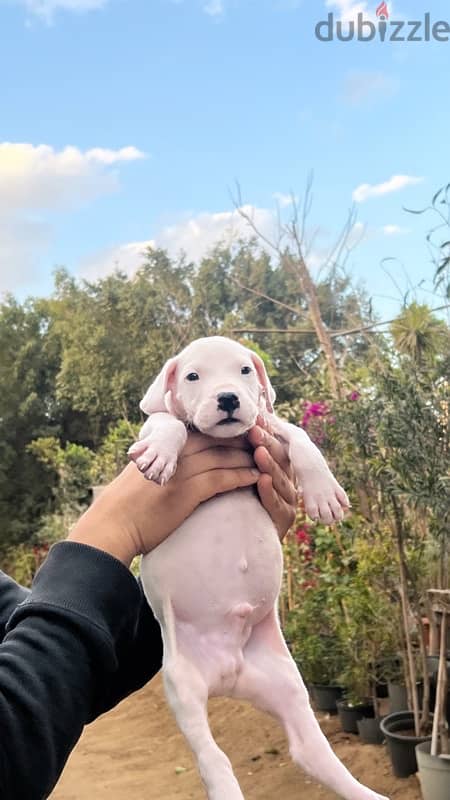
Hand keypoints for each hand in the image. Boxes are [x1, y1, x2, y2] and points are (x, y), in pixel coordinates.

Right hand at [68, 434, 258, 564]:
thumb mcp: (144, 469)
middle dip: (244, 439)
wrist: (113, 525)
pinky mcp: (187, 491)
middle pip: (218, 438)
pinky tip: (257, 477)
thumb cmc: (127, 502)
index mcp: (165, 443)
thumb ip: (164, 458)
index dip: (227, 429)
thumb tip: (179, 455)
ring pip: (225, 456)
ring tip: (267, 458)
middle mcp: (175, 451)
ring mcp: (182, 470)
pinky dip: (243, 476)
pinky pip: (223, 479)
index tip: (246, 429)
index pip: (203, 429)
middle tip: (265, 440)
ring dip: (249, 456)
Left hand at [247, 424, 296, 539]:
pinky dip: (269, 491)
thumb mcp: (243, 474)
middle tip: (255, 429)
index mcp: (279, 468)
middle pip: (280, 459)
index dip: (266, 431)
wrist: (242, 540)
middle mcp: (287, 481)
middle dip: (267, 443)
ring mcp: (288, 500)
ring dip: (269, 465)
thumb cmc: (240, 500)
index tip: (255, 417)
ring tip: (259, 451)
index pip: (274, 446)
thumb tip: (232, 423)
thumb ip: (243, 454)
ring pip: (279, 479)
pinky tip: (262, 480)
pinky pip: (275, 503)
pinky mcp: (285, 518)